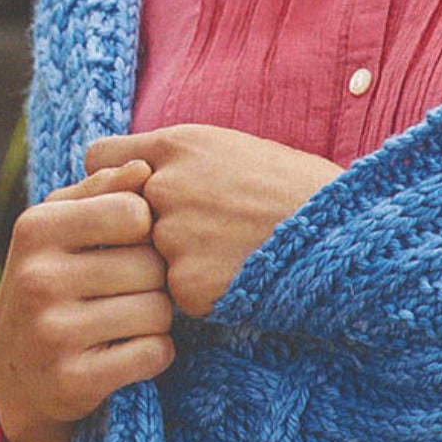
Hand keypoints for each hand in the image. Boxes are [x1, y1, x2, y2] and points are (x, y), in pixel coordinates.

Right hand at [0, 159, 174, 441]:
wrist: (17, 374)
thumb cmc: (51, 283)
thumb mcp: (60, 228)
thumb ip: (102, 191)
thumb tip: (143, 168)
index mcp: (35, 229)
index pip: (134, 212)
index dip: (145, 231)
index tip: (128, 247)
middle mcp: (38, 278)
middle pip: (152, 265)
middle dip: (155, 279)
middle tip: (130, 292)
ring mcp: (53, 332)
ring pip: (158, 311)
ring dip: (158, 319)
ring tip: (129, 320)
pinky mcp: (73, 380)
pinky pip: (154, 354)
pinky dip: (155, 354)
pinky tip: (131, 351)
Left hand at [83, 124, 345, 319]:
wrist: (343, 233)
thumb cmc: (293, 188)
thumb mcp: (231, 148)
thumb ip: (173, 158)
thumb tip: (126, 172)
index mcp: (176, 146)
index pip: (98, 159)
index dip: (110, 180)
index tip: (131, 194)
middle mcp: (164, 188)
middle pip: (116, 217)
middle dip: (142, 228)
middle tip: (194, 233)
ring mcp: (173, 239)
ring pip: (144, 260)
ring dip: (174, 263)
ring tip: (228, 254)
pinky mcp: (187, 286)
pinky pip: (173, 295)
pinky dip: (200, 293)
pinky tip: (237, 278)